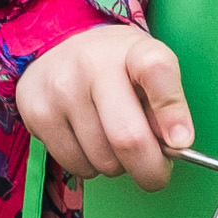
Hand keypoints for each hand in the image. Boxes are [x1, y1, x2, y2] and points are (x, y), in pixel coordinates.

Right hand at [13, 24, 195, 188]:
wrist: (58, 45)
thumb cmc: (116, 66)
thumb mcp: (149, 68)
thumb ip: (167, 103)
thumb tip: (176, 145)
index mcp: (131, 48)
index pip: (156, 70)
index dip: (172, 112)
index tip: (181, 142)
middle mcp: (91, 64)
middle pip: (128, 138)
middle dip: (150, 170)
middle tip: (155, 172)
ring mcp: (59, 88)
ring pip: (102, 160)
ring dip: (117, 166)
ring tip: (112, 141)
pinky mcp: (36, 112)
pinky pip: (76, 164)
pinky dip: (90, 165)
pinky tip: (88, 140)